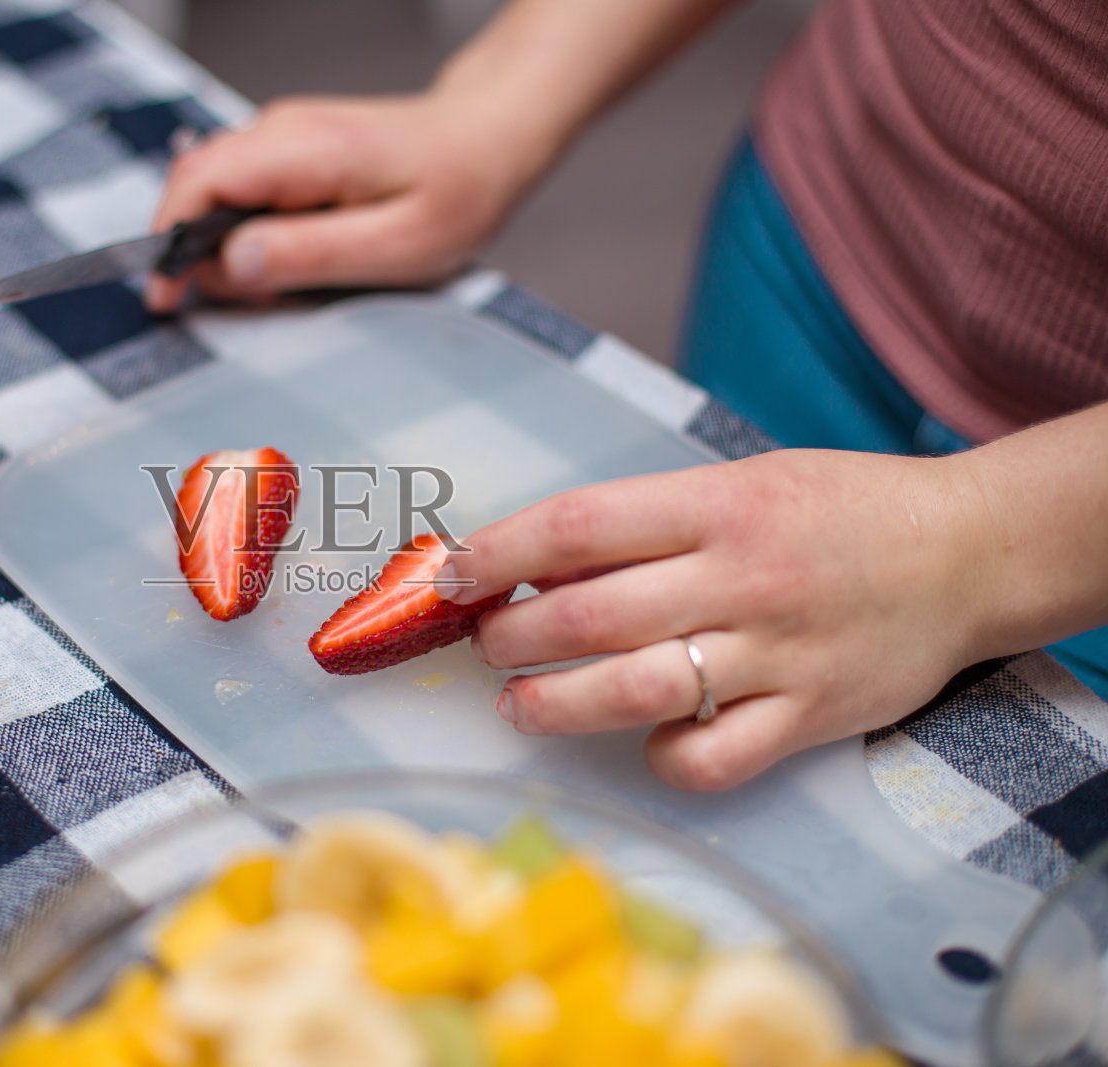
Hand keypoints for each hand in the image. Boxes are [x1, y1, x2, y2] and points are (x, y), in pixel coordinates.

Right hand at [143, 93, 531, 312]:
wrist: (488, 138)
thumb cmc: (457, 191)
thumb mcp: (393, 246)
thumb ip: (306, 254)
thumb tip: (230, 265)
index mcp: (306, 149)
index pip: (199, 182)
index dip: (169, 242)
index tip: (167, 296)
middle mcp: (283, 130)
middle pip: (195, 185)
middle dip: (194, 251)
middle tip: (240, 300)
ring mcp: (283, 135)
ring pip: (214, 190)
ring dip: (222, 246)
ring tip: (276, 282)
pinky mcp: (290, 150)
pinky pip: (241, 191)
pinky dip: (245, 233)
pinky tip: (285, 257)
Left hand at [439, 448, 992, 790]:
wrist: (967, 552)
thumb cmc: (838, 511)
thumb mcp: (742, 483)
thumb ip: (650, 523)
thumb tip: (539, 564)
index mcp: (717, 503)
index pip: (577, 526)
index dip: (499, 553)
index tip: (453, 575)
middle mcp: (740, 577)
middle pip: (587, 617)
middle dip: (510, 636)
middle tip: (488, 644)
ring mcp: (776, 653)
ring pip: (634, 691)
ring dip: (554, 705)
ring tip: (521, 705)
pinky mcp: (809, 716)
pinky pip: (712, 758)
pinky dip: (662, 757)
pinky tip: (644, 742)